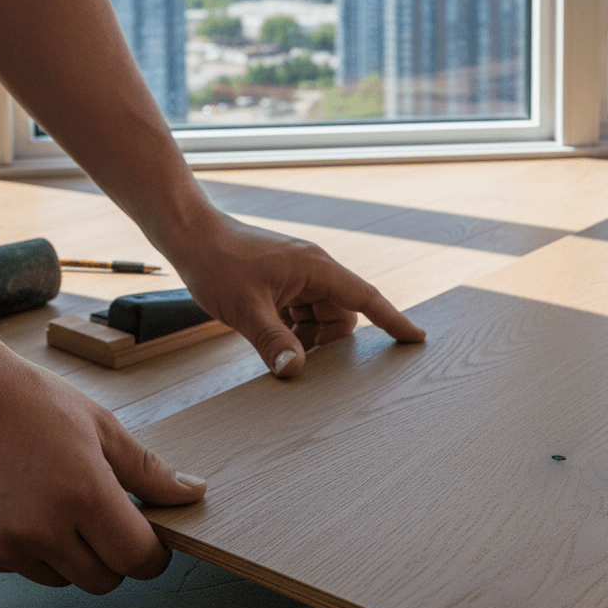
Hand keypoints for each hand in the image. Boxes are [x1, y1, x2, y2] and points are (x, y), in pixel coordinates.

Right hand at [0, 346, 206, 593]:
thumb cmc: (29, 401)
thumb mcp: (102, 427)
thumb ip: (149, 470)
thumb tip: (192, 493)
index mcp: (83, 495)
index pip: (137, 558)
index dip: (154, 556)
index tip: (155, 543)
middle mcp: (42, 529)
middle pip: (104, 579)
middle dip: (117, 557)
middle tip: (110, 520)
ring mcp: (4, 545)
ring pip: (64, 579)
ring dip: (74, 556)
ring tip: (60, 505)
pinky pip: (24, 568)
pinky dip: (34, 550)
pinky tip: (24, 506)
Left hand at [170, 207, 426, 377]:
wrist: (190, 235)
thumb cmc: (217, 264)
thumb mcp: (245, 310)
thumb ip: (273, 342)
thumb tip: (295, 372)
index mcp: (317, 269)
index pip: (367, 298)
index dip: (394, 320)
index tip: (417, 338)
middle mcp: (315, 269)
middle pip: (342, 315)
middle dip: (325, 339)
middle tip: (293, 349)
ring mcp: (299, 274)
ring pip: (322, 315)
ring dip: (305, 334)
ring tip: (272, 337)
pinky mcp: (285, 279)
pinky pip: (303, 310)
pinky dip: (292, 326)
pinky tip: (268, 330)